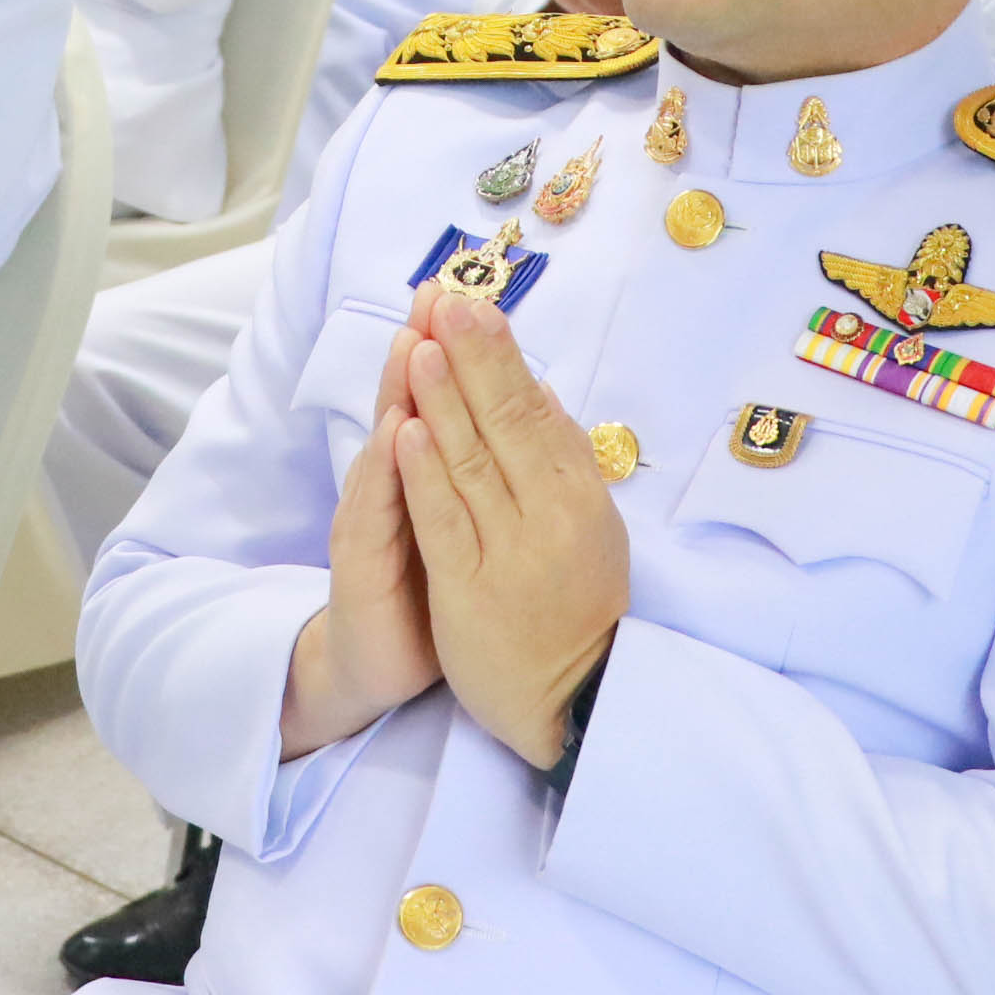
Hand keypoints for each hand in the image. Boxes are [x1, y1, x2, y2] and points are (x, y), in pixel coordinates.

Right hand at [281, 317, 441, 758]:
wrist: (381, 660)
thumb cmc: (428, 582)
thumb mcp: (465, 516)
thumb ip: (482, 460)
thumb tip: (525, 403)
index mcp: (427, 469)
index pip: (439, 396)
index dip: (452, 346)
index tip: (468, 288)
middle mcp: (393, 481)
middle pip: (407, 402)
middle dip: (422, 345)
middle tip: (435, 291)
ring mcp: (372, 516)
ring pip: (386, 445)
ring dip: (397, 393)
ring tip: (412, 342)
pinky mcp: (360, 561)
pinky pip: (373, 510)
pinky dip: (384, 470)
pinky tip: (394, 435)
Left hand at [394, 288, 629, 765]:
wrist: (573, 697)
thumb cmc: (576, 602)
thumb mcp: (588, 525)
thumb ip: (562, 461)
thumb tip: (541, 389)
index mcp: (578, 494)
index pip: (535, 409)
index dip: (501, 354)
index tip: (474, 301)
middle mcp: (549, 513)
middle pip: (506, 421)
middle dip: (473, 355)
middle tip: (448, 297)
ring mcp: (509, 549)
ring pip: (471, 461)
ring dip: (445, 400)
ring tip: (423, 344)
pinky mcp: (470, 588)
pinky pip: (445, 521)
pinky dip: (426, 474)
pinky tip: (406, 433)